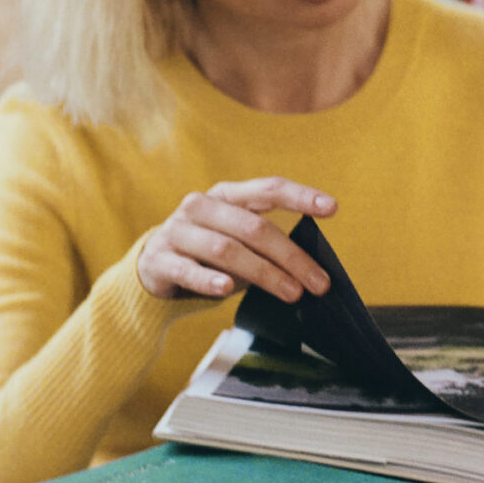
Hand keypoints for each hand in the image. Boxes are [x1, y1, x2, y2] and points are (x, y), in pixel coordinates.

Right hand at [137, 178, 337, 302]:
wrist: (151, 268)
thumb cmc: (206, 254)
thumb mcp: (237, 241)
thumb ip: (267, 245)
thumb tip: (312, 267)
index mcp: (226, 195)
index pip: (267, 189)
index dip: (300, 196)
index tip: (332, 208)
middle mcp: (201, 206)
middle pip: (253, 227)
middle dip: (291, 256)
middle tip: (318, 283)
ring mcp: (177, 231)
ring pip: (226, 249)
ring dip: (263, 273)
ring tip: (291, 293)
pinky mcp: (159, 259)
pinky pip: (187, 269)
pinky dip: (208, 279)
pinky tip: (225, 289)